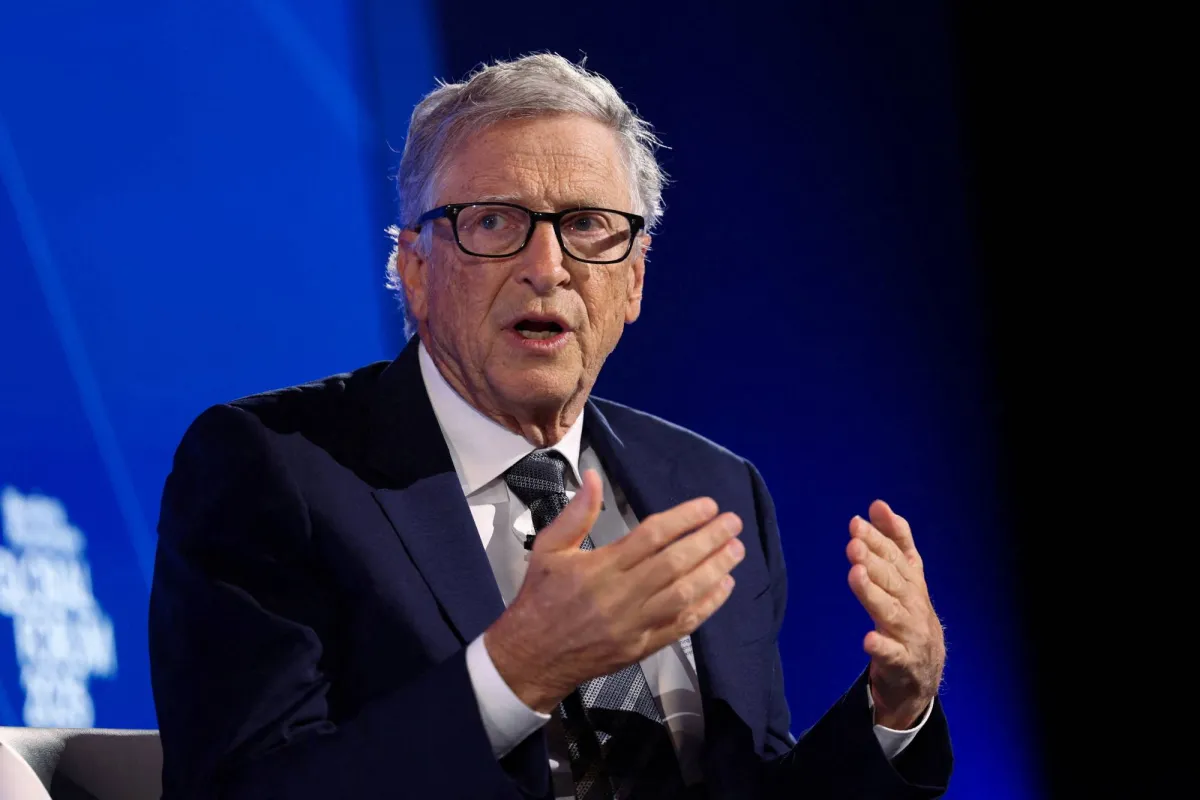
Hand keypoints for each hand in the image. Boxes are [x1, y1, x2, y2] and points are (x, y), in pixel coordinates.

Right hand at [485, 469, 744, 712]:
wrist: (531, 657)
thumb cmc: (541, 598)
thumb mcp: (548, 549)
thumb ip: (576, 513)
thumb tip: (593, 477)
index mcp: (600, 567)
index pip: (652, 536)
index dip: (684, 518)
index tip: (708, 506)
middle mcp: (621, 595)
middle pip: (675, 563)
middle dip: (709, 540)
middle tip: (733, 524)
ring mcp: (635, 624)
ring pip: (684, 594)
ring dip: (715, 570)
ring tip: (736, 550)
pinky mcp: (642, 647)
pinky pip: (681, 626)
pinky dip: (707, 606)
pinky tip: (724, 587)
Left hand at [846, 500, 944, 729]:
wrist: (923, 674)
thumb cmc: (909, 617)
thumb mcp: (906, 577)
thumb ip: (894, 541)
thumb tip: (877, 505)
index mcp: (913, 583)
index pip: (897, 556)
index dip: (879, 538)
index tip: (857, 522)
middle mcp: (914, 604)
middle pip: (892, 579)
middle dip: (874, 559)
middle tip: (854, 543)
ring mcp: (909, 634)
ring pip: (890, 611)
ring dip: (872, 593)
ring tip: (855, 574)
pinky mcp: (902, 662)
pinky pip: (891, 654)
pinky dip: (881, 646)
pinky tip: (868, 638)